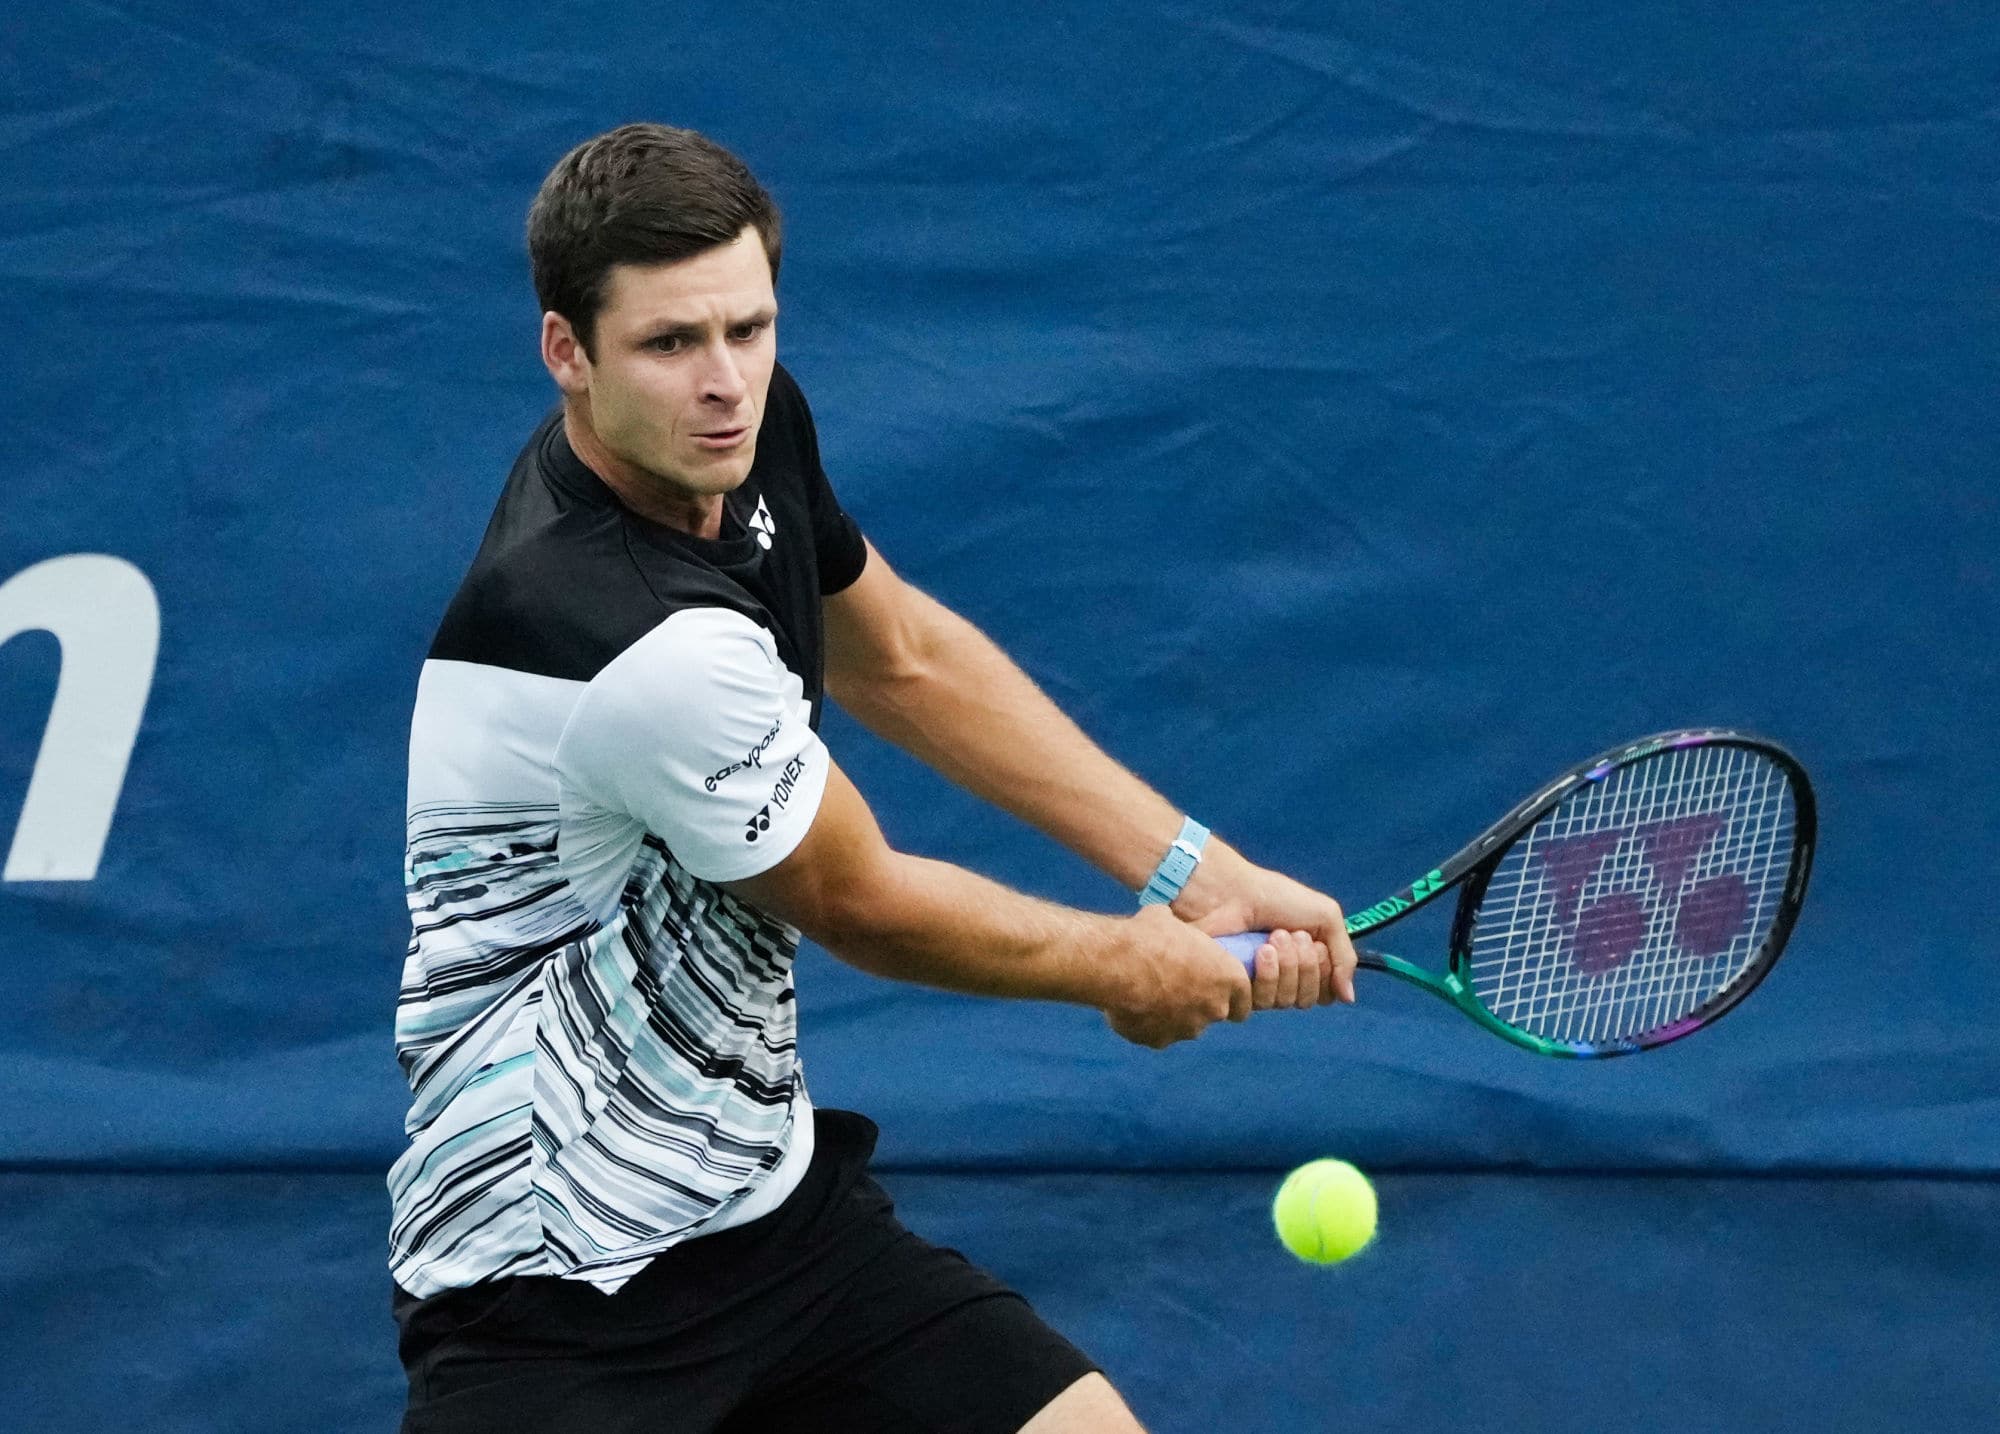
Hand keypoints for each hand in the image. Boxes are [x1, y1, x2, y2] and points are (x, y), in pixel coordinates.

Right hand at [1102, 904, 1252, 1048]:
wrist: (1116, 964)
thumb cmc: (1148, 936)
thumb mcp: (1172, 922)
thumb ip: (1182, 936)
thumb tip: (1168, 924)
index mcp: (1228, 978)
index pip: (1243, 1000)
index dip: (1230, 994)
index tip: (1214, 986)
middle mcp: (1214, 1009)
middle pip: (1214, 1013)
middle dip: (1200, 1003)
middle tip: (1176, 985)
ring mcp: (1187, 1029)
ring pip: (1185, 1026)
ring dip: (1173, 1015)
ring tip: (1148, 993)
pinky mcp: (1159, 1040)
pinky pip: (1157, 1034)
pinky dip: (1147, 1024)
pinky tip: (1131, 1004)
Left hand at [1174, 840, 1358, 1007]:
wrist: (1231, 892)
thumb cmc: (1276, 898)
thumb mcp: (1326, 916)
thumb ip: (1344, 957)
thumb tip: (1348, 998)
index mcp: (1303, 962)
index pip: (1325, 993)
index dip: (1325, 973)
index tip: (1318, 945)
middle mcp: (1282, 978)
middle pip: (1307, 999)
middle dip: (1306, 966)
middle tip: (1291, 935)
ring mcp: (1257, 986)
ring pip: (1285, 1002)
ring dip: (1286, 968)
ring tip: (1273, 939)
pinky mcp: (1235, 990)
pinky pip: (1260, 1004)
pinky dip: (1266, 976)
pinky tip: (1259, 952)